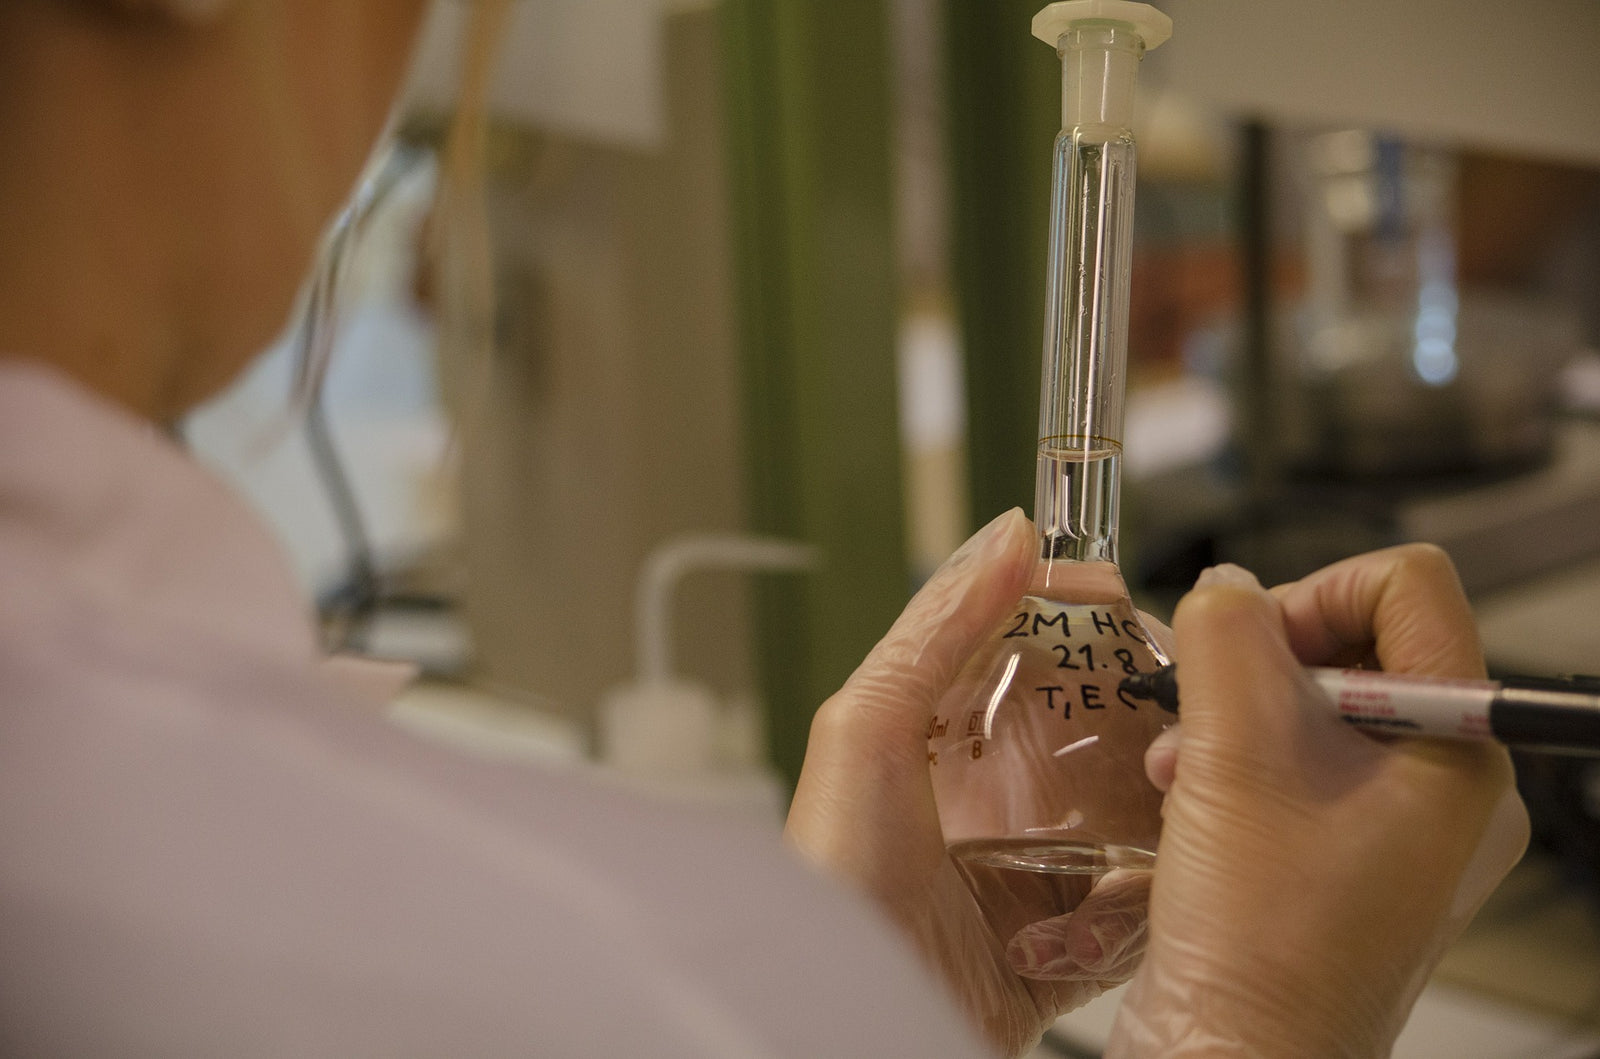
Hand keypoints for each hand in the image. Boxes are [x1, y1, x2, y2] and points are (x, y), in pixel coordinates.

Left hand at [786, 510, 1150, 1056]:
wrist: (844, 1013)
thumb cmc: (834, 872)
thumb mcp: (868, 726)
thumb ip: (937, 628)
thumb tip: (1006, 534)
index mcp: (954, 742)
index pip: (1046, 666)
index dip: (1101, 640)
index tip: (1153, 626)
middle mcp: (999, 803)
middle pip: (1107, 744)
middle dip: (1154, 732)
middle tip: (1186, 731)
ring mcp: (1033, 875)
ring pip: (1136, 827)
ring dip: (1166, 819)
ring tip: (1182, 812)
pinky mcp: (1058, 947)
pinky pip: (1131, 918)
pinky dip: (1148, 909)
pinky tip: (1148, 895)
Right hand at [1111, 546, 1528, 1056]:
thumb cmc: (1263, 945)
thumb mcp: (1234, 753)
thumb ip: (1228, 636)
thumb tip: (1226, 588)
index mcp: (1462, 751)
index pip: (1409, 586)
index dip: (1317, 591)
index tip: (1250, 642)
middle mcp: (1449, 788)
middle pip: (1356, 644)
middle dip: (1258, 667)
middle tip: (1202, 712)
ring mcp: (1400, 830)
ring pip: (1316, 708)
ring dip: (1233, 718)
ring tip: (1183, 767)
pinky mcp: (1348, 860)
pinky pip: (1298, 769)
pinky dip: (1235, 766)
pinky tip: (1188, 798)